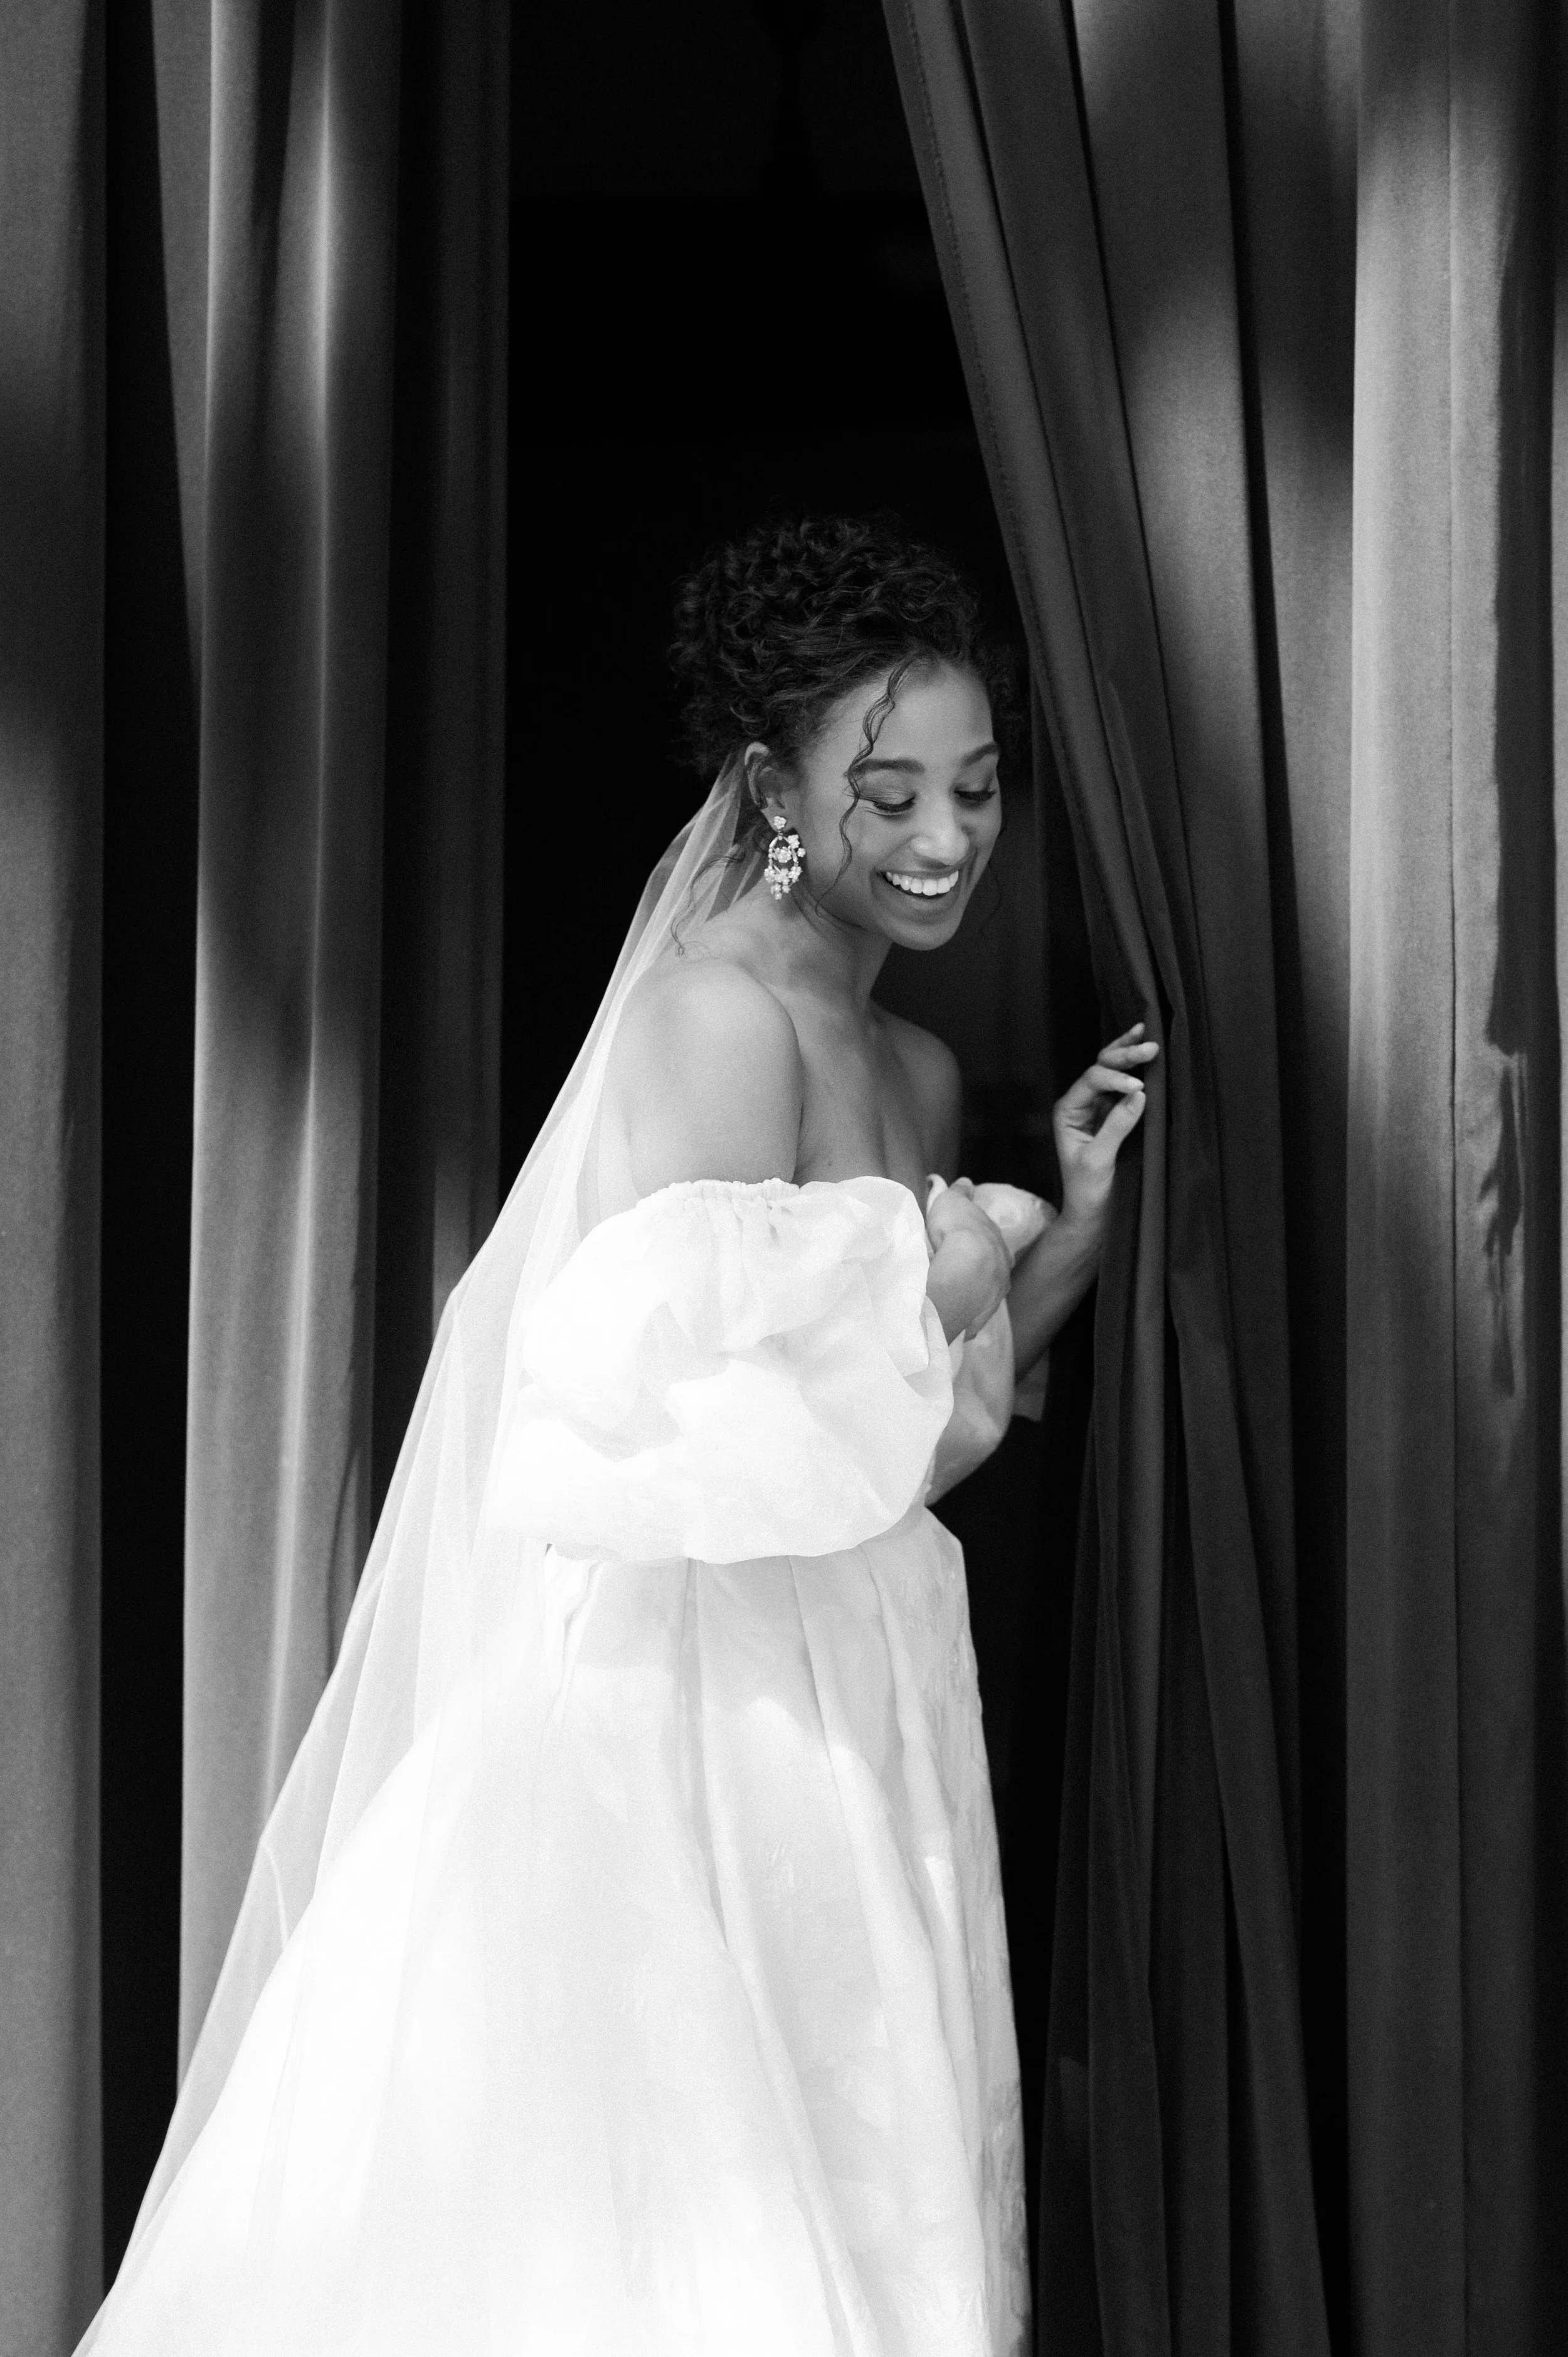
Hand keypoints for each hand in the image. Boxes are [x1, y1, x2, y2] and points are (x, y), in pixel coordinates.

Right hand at [925, 1177, 1012, 1341]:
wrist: (964, 1267)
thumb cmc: (957, 1229)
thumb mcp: (953, 1201)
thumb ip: (958, 1192)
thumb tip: (965, 1182)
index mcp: (998, 1242)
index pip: (990, 1242)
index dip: (978, 1241)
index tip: (969, 1242)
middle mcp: (1002, 1269)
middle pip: (991, 1269)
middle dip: (980, 1270)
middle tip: (961, 1271)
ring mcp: (994, 1295)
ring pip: (984, 1294)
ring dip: (973, 1295)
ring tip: (955, 1296)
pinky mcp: (980, 1316)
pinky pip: (971, 1317)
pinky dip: (964, 1317)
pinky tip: (954, 1320)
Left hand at [1053, 1023, 1159, 1231]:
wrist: (1092, 1214)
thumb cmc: (1087, 1190)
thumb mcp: (1099, 1159)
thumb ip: (1117, 1126)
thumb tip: (1140, 1093)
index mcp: (1068, 1110)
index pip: (1092, 1080)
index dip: (1115, 1078)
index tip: (1139, 1087)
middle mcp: (1080, 1103)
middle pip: (1101, 1068)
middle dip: (1124, 1056)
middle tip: (1151, 1047)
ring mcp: (1098, 1107)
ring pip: (1112, 1071)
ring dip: (1129, 1054)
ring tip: (1146, 1035)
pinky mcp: (1114, 1115)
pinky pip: (1124, 1087)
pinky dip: (1135, 1070)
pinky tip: (1144, 1053)